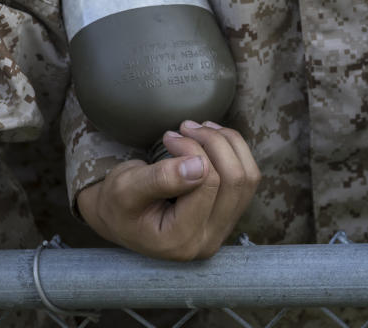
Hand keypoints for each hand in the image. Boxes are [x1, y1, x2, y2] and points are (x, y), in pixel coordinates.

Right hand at [76, 120, 259, 259]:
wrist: (119, 215)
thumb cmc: (118, 202)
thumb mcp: (125, 189)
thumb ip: (160, 179)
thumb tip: (199, 166)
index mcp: (181, 240)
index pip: (207, 183)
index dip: (193, 150)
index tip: (168, 136)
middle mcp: (208, 241)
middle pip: (235, 180)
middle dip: (214, 142)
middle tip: (184, 126)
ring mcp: (222, 229)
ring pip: (248, 177)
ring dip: (228, 144)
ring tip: (200, 128)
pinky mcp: (228, 215)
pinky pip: (248, 179)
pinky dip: (236, 152)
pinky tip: (213, 138)